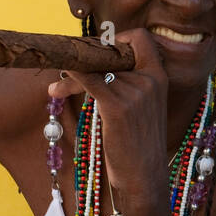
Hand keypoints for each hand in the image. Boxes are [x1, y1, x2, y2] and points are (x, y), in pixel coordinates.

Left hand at [48, 28, 169, 202]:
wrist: (145, 176)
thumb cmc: (139, 144)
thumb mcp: (144, 107)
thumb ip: (130, 84)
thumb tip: (96, 66)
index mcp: (160, 77)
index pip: (141, 38)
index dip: (119, 39)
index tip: (101, 53)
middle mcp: (150, 80)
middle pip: (109, 54)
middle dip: (85, 60)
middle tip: (65, 69)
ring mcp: (135, 92)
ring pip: (94, 70)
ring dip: (70, 79)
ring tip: (55, 91)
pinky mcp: (117, 107)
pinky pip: (88, 81)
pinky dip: (71, 78)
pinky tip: (58, 85)